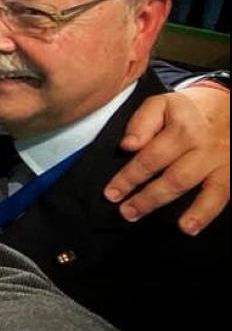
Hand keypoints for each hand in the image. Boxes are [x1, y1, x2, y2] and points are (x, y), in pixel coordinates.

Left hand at [105, 86, 229, 234]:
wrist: (230, 104)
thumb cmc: (190, 109)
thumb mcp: (162, 103)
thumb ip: (142, 122)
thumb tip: (127, 146)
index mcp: (182, 129)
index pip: (150, 158)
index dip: (129, 178)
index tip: (111, 193)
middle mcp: (204, 147)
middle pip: (174, 179)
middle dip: (148, 199)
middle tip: (127, 212)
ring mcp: (222, 162)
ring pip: (204, 191)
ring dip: (187, 212)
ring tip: (172, 226)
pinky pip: (223, 195)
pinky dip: (208, 213)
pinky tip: (191, 227)